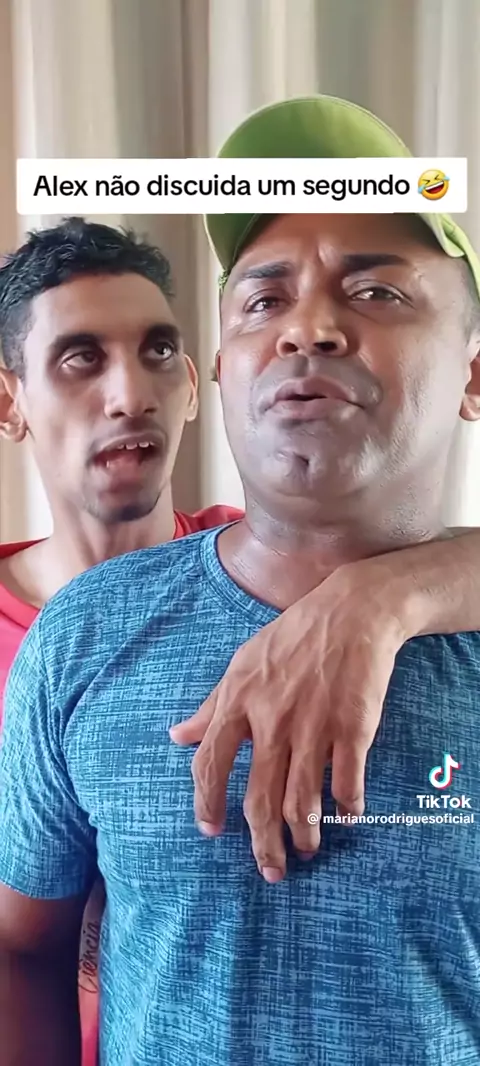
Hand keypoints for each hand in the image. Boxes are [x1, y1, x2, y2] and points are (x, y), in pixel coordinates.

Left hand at [170, 555, 423, 881]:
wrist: (350, 613)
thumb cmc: (291, 638)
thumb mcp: (241, 665)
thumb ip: (210, 707)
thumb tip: (176, 736)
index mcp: (238, 702)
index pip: (210, 764)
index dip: (207, 803)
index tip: (211, 832)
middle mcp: (271, 720)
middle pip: (258, 797)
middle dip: (262, 842)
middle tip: (269, 870)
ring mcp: (312, 726)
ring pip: (302, 798)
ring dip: (303, 833)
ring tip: (306, 850)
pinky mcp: (352, 728)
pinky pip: (346, 781)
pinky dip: (347, 806)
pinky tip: (348, 817)